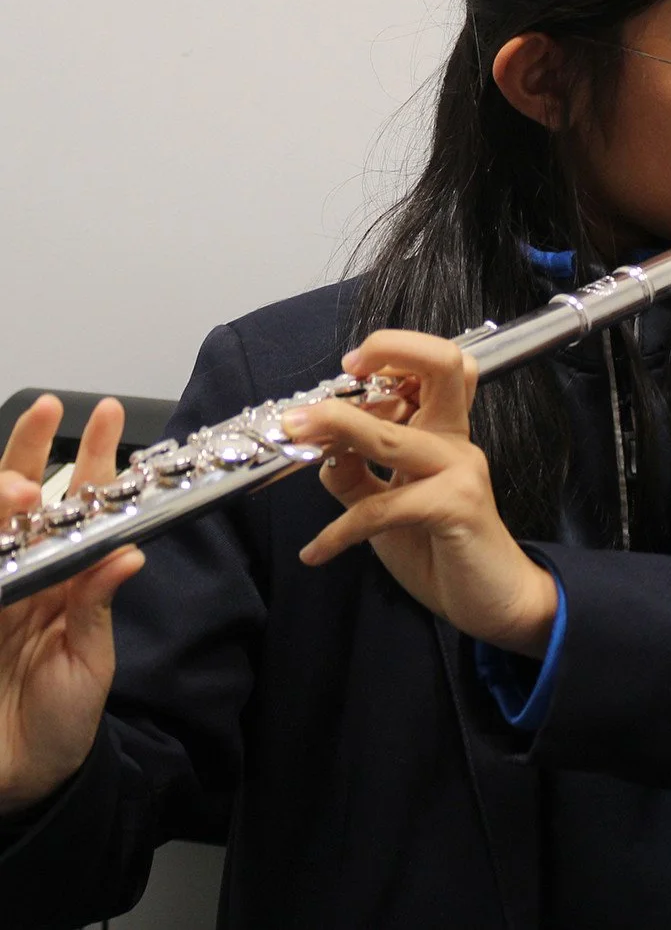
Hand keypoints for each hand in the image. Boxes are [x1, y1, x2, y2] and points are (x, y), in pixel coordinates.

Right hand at [0, 395, 143, 815]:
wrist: (24, 780)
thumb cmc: (64, 718)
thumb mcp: (90, 660)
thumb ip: (98, 606)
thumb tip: (130, 552)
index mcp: (64, 574)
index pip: (79, 503)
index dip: (90, 455)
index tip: (103, 411)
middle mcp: (23, 573)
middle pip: (18, 499)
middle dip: (26, 452)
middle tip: (44, 418)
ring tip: (18, 485)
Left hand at [282, 331, 557, 658]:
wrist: (494, 601)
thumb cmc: (443, 549)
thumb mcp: (388, 506)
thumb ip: (358, 474)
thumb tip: (319, 450)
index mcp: (443, 431)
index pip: (433, 364)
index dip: (393, 351)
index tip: (349, 368)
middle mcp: (455, 440)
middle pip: (441, 364)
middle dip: (388, 350)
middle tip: (342, 370)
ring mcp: (459, 469)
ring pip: (392, 432)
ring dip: (336, 425)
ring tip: (296, 432)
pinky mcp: (455, 506)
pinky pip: (382, 508)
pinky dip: (341, 530)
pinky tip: (317, 552)